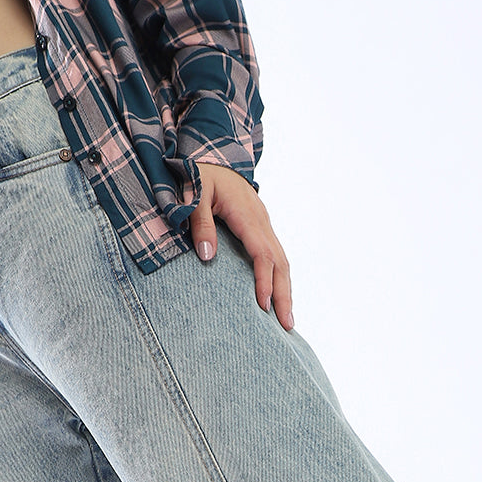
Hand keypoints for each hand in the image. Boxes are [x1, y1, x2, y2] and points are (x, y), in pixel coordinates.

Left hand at [188, 163, 293, 331]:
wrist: (213, 155)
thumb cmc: (200, 173)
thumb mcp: (195, 192)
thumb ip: (199, 222)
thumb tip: (208, 256)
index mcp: (247, 214)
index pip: (262, 253)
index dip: (264, 280)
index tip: (263, 305)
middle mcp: (262, 221)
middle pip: (281, 263)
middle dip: (284, 295)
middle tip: (286, 326)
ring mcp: (265, 225)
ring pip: (283, 262)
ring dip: (286, 291)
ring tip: (287, 320)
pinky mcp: (262, 229)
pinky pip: (277, 257)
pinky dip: (280, 279)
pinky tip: (279, 298)